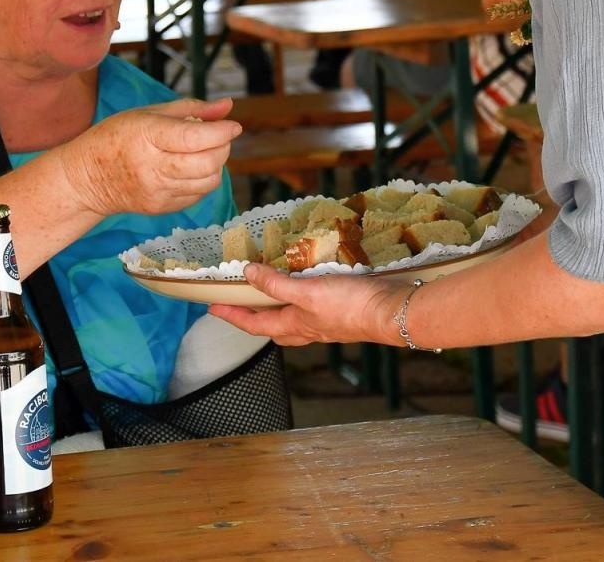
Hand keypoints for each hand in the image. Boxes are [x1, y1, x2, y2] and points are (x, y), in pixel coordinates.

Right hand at [59, 97, 239, 218]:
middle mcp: (153, 167)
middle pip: (207, 162)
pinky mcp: (162, 208)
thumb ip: (191, 109)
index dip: (221, 132)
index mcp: (147, 136)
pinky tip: (190, 168)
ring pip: (208, 181)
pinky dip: (204, 180)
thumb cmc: (117, 137)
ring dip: (216, 164)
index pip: (194, 137)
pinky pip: (198, 195)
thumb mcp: (148, 113)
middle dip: (223, 147)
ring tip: (204, 151)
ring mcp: (158, 191)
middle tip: (219, 137)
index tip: (232, 126)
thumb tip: (227, 106)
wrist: (88, 178)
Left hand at [209, 263, 405, 346]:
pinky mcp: (343, 312)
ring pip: (294, 319)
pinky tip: (310, 284)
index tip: (212, 307)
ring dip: (279, 308)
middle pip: (273, 328)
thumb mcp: (307, 292)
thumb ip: (276, 284)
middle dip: (255, 318)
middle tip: (241, 302)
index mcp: (295, 326)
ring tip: (271, 289)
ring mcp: (326, 322)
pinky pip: (313, 308)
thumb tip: (247, 274)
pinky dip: (303, 298)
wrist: (391, 312)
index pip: (254, 325)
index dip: (232, 315)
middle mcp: (309, 328)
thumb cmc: (349, 306)